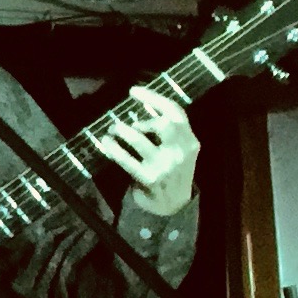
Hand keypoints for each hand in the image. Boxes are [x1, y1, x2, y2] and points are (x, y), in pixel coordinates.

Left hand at [92, 82, 198, 214]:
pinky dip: (113, 148)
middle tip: (125, 122)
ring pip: (139, 140)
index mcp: (190, 141)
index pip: (176, 112)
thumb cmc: (172, 171)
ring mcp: (165, 166)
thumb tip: (145, 105)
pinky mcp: (149, 178)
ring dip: (122, 131)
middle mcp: (181, 152)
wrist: (172, 206)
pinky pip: (126, 159)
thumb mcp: (179, 149)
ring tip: (113, 129)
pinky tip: (107, 142)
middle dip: (142, 120)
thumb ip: (168, 129)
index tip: (133, 91)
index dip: (154, 98)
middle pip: (164, 124)